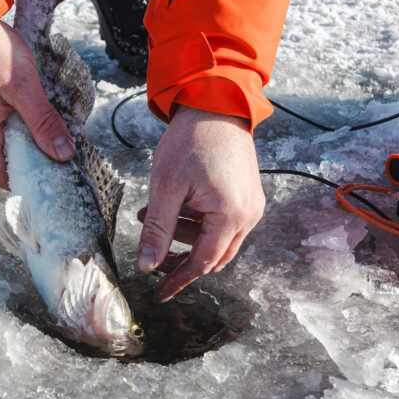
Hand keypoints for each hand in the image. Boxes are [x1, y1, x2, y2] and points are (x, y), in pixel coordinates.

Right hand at [0, 22, 75, 186]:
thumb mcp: (24, 86)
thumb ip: (43, 122)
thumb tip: (63, 153)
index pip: (1, 176)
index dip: (26, 179)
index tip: (52, 173)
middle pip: (3, 159)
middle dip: (31, 157)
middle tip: (58, 148)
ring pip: (2, 140)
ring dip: (25, 137)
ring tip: (48, 127)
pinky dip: (17, 122)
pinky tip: (33, 110)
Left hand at [137, 106, 264, 301]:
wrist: (216, 105)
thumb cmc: (191, 141)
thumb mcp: (166, 187)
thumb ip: (157, 229)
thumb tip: (147, 266)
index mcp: (230, 215)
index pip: (202, 263)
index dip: (178, 279)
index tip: (158, 294)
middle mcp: (249, 215)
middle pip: (214, 257)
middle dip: (181, 258)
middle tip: (151, 251)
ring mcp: (252, 205)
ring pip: (218, 240)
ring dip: (186, 236)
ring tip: (152, 215)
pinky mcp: (249, 195)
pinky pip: (225, 223)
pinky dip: (199, 223)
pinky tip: (176, 207)